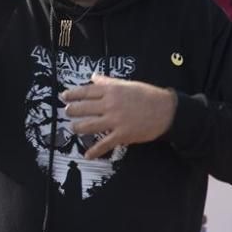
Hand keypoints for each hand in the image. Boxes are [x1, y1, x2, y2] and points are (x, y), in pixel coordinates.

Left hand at [61, 73, 177, 159]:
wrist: (167, 111)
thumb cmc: (147, 95)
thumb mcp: (127, 84)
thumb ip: (108, 82)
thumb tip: (93, 77)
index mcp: (111, 91)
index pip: (86, 91)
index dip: (73, 94)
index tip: (64, 96)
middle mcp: (110, 105)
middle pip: (84, 108)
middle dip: (72, 111)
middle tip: (67, 112)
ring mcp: (115, 121)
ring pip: (89, 126)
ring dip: (78, 128)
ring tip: (73, 128)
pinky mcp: (122, 135)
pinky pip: (105, 144)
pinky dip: (95, 151)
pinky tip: (87, 155)